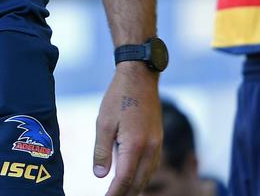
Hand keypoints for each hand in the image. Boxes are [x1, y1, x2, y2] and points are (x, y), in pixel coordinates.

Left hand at [93, 63, 161, 195]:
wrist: (141, 75)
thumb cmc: (119, 95)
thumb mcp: (104, 122)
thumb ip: (102, 151)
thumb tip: (100, 176)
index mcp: (135, 144)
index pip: (123, 181)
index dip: (113, 195)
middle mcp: (150, 148)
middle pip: (138, 184)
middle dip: (125, 195)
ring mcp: (157, 144)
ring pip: (147, 177)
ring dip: (134, 188)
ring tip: (119, 193)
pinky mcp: (159, 139)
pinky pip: (152, 166)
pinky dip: (142, 177)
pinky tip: (132, 177)